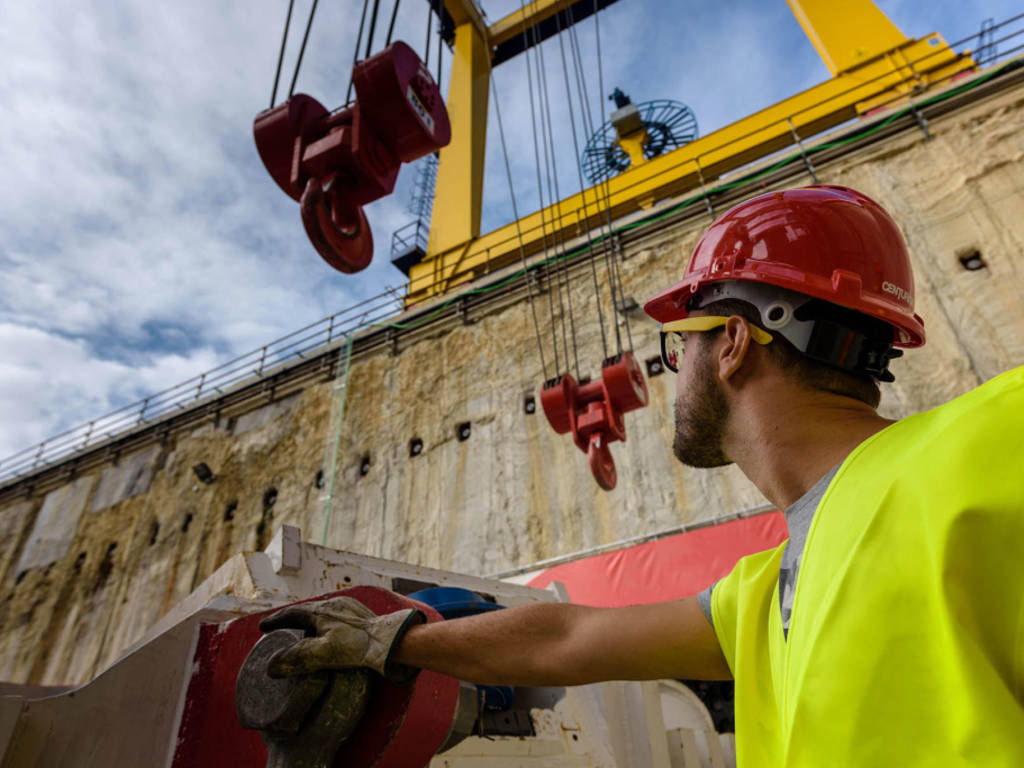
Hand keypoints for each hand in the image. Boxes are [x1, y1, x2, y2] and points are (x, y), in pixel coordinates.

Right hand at [258, 596, 424, 682]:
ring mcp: (349, 607)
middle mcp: (334, 604)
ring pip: (323, 612)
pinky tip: (330, 631)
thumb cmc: (357, 647)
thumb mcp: (323, 654)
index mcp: (321, 611)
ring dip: (310, 620)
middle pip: (306, 610)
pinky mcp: (362, 614)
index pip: (292, 614)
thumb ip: (296, 659)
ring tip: (304, 631)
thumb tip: (271, 667)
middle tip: (281, 628)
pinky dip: (326, 622)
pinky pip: (337, 615)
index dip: (276, 621)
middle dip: (292, 619)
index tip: (263, 627)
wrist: (390, 641)